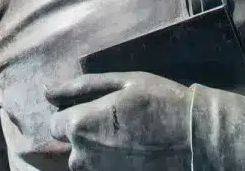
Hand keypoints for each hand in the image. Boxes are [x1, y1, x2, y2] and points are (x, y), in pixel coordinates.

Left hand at [44, 72, 192, 170]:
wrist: (197, 138)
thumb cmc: (160, 101)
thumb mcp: (123, 82)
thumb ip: (80, 87)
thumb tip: (47, 91)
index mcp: (80, 125)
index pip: (55, 124)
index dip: (74, 114)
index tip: (98, 110)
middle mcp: (83, 156)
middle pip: (71, 147)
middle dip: (86, 136)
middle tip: (117, 125)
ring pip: (88, 163)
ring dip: (99, 153)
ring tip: (129, 140)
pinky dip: (114, 164)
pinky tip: (135, 153)